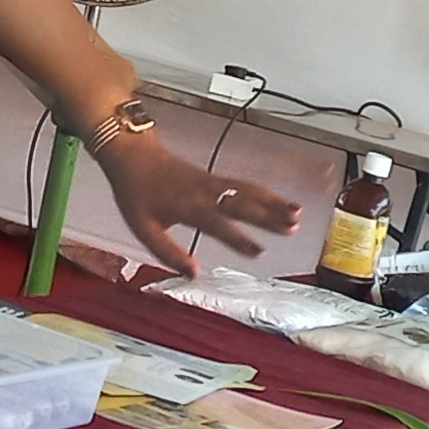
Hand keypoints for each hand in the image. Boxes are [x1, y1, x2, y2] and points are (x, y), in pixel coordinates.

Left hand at [96, 126, 298, 272]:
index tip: (259, 252)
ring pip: (248, 190)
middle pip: (242, 204)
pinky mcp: (213, 177)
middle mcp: (204, 193)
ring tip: (296, 214)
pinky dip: (263, 192)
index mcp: (188, 208)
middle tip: (292, 227)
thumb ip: (168, 253)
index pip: (218, 225)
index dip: (238, 239)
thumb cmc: (136, 193)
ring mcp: (212, 182)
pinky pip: (243, 184)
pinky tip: (279, 200)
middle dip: (269, 216)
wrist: (132, 155)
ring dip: (273, 202)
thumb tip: (193, 273)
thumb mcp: (143, 229)